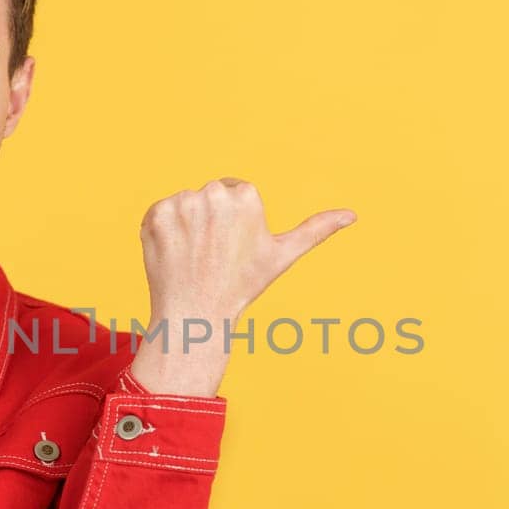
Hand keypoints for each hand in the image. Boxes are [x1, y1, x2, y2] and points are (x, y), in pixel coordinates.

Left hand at [128, 177, 356, 395]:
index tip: (233, 246)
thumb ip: (316, 229)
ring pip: (185, 204)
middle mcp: (213, 195)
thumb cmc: (243, 286)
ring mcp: (181, 205)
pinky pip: (160, 213)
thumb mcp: (283, 255)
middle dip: (210, 219)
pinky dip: (163, 231)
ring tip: (194, 256)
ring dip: (186, 224)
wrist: (196, 315)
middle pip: (209, 196)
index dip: (234, 221)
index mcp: (246, 196)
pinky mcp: (154, 216)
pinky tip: (174, 254)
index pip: (235, 192)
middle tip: (213, 254)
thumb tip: (353, 214)